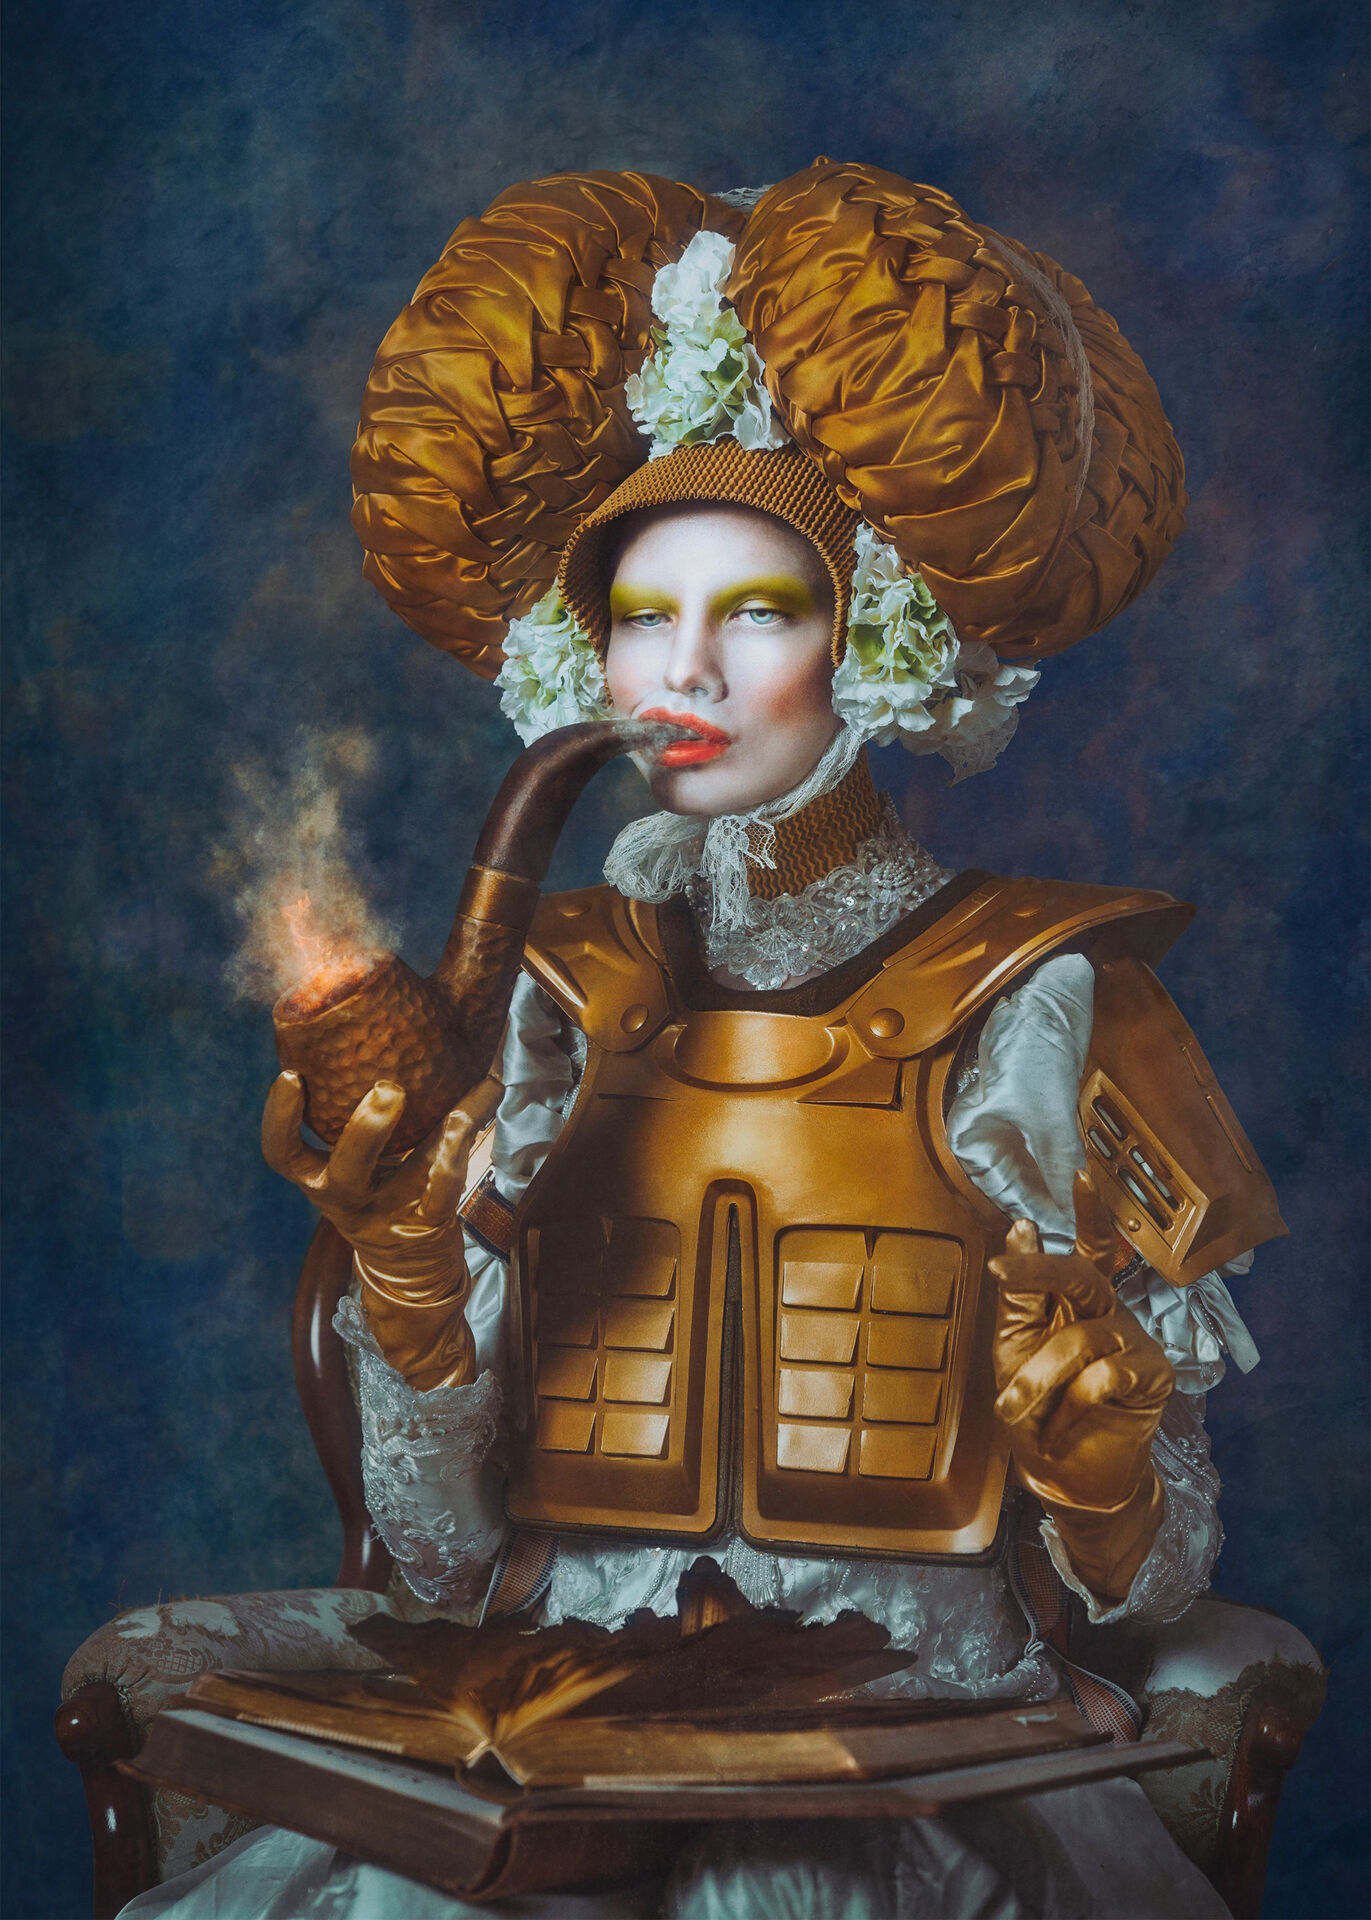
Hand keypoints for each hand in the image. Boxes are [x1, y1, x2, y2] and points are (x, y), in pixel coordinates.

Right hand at [262, 1071, 502, 1389]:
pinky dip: (464, 1152)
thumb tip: (394, 1034)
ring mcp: (393, 1215)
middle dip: (363, 1131)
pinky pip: (448, 1188)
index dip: (279, 1118)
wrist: (409, 1272)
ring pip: (410, 1180)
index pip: (283, 1154)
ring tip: (456, 1111)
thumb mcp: (360, 1164)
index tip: (290, 1076)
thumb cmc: (382, 1196)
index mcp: (322, 1179)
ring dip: (437, 1141)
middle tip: (387, 1089)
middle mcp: (351, 1200)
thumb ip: (365, 1113)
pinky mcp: (432, 1222)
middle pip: (345, 1172)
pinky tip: (479, 1111)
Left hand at [989, 1170, 1172, 1600]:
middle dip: (1039, 1272)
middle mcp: (1109, 1312)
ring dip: (1037, 1378)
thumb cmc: (1037, 1409)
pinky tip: (1069, 1420)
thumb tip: (1024, 1229)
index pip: (1087, 1249)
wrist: (1068, 1477)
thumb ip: (1021, 1295)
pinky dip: (1074, 1402)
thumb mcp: (1014, 1348)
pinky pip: (1105, 1374)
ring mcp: (1134, 1341)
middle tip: (999, 1272)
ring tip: (1015, 1408)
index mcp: (1077, 1302)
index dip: (1090, 1212)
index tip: (1083, 1173)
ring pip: (1080, 1339)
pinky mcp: (1152, 1376)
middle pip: (1083, 1275)